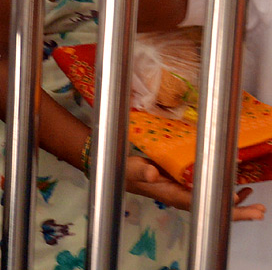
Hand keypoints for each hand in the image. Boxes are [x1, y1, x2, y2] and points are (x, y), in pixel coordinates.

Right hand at [124, 157, 265, 219]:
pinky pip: (211, 192)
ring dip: (236, 204)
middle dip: (239, 211)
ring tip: (256, 203)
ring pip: (216, 202)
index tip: (244, 209)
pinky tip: (237, 188)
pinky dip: (226, 191)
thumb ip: (142, 171)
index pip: (206, 205)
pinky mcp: (186, 186)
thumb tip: (152, 174)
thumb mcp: (133, 169)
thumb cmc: (127, 171)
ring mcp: (187, 193)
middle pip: (216, 208)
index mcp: (175, 195)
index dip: (226, 209)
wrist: (122, 173)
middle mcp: (184, 197)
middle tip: (260, 211)